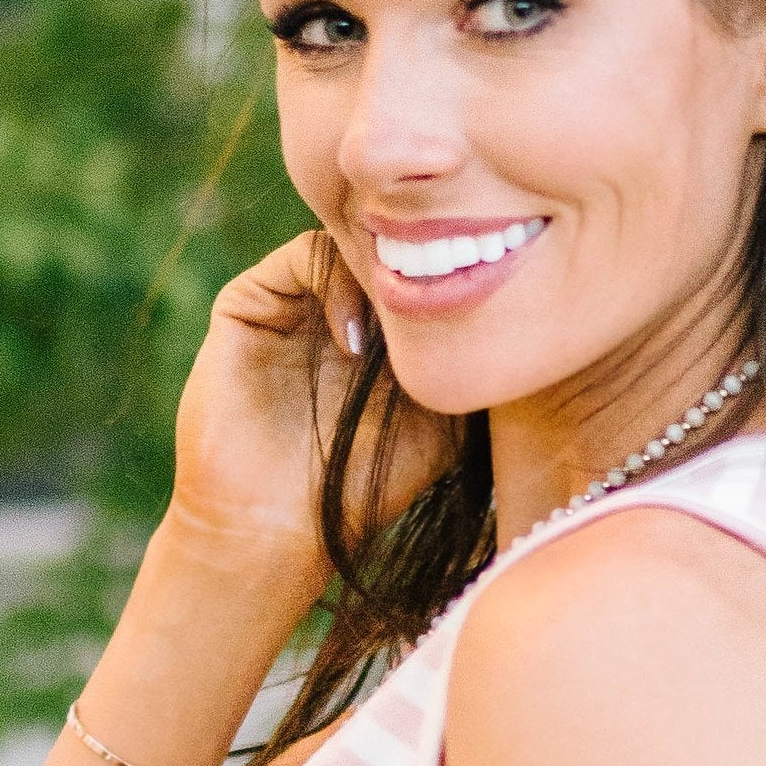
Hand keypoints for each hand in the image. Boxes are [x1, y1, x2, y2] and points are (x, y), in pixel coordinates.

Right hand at [165, 230, 455, 610]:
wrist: (277, 523)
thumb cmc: (363, 485)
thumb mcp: (442, 427)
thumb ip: (468, 368)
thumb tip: (516, 315)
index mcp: (379, 333)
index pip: (420, 269)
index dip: (450, 277)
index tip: (473, 312)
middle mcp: (334, 309)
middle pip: (386, 248)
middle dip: (416, 270)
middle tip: (438, 308)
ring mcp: (292, 303)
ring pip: (347, 242)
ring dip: (380, 277)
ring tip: (396, 333)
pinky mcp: (249, 303)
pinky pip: (301, 256)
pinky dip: (334, 281)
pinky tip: (353, 341)